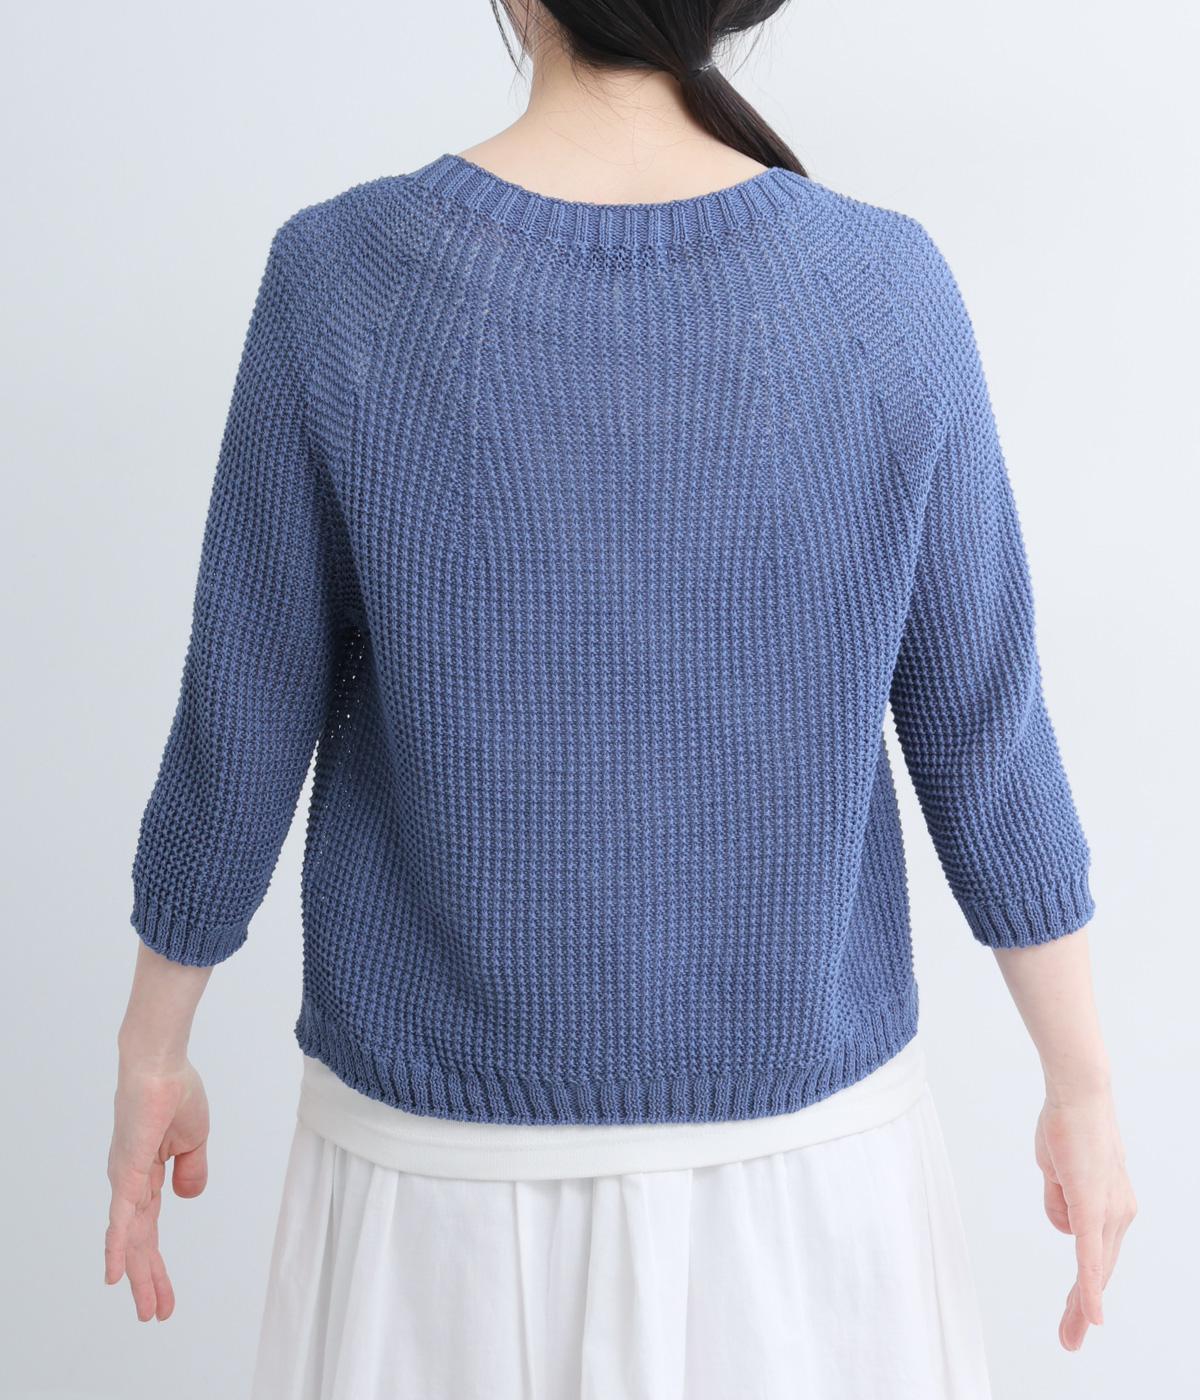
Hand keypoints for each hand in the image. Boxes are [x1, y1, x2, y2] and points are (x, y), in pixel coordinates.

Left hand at [105, 1053, 209, 1320]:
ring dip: (140, 1274)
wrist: (162, 1063)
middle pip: (140, 1242)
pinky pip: (123, 1216)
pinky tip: (115, 1274)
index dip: (157, 1263)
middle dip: (149, 1279)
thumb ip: (192, 1169)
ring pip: (133, 1238)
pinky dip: (118, 1247)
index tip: (166, 1295)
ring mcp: (126, 1179)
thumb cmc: (177, 1090)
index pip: (150, 1229)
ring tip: (146, 1308)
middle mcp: (130, 1183)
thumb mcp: (194, 1138)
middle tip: (155, 1314)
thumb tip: (189, 1198)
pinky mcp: (127, 1171)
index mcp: (146, 1174)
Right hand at [1034, 1084, 1136, 1350]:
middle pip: (1099, 1271)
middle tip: (1068, 1342)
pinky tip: (1092, 1315)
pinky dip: (1090, 1285)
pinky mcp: (1093, 1208)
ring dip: (1075, 1284)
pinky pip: (1090, 1255)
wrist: (1077, 1094)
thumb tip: (1064, 1226)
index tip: (1078, 1320)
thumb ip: (1060, 1203)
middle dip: (1081, 1309)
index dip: (1086, 1291)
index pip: (1099, 1258)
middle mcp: (1119, 1214)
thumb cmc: (1066, 1126)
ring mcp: (1109, 1212)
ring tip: (1067, 1285)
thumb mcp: (1056, 1172)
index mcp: (1112, 1205)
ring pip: (1088, 1260)